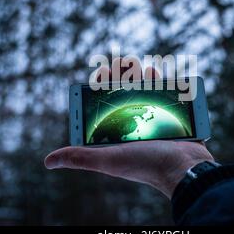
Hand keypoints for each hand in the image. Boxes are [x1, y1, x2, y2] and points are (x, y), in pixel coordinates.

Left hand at [44, 58, 214, 197]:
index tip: (100, 75)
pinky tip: (157, 72)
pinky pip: (169, 98)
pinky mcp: (177, 121)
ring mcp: (158, 125)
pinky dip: (164, 84)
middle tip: (122, 65)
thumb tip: (48, 161)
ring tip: (139, 66)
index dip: (102, 90)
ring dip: (142, 78)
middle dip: (123, 79)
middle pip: (127, 98)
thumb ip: (81, 157)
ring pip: (148, 95)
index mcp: (120, 137)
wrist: (185, 169)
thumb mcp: (108, 159)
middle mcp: (137, 131)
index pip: (106, 108)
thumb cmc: (145, 165)